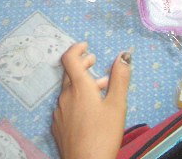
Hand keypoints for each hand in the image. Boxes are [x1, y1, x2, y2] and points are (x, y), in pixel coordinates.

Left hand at [52, 42, 131, 158]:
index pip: (69, 58)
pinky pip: (66, 105)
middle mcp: (65, 96)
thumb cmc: (103, 134)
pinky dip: (76, 99)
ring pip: (68, 90)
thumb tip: (123, 55)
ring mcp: (59, 112)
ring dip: (81, 83)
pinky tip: (88, 110)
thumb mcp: (117, 105)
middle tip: (94, 61)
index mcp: (78, 87)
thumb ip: (120, 78)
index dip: (77, 48)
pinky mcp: (58, 126)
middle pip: (69, 73)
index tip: (86, 46)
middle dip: (82, 64)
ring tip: (99, 87)